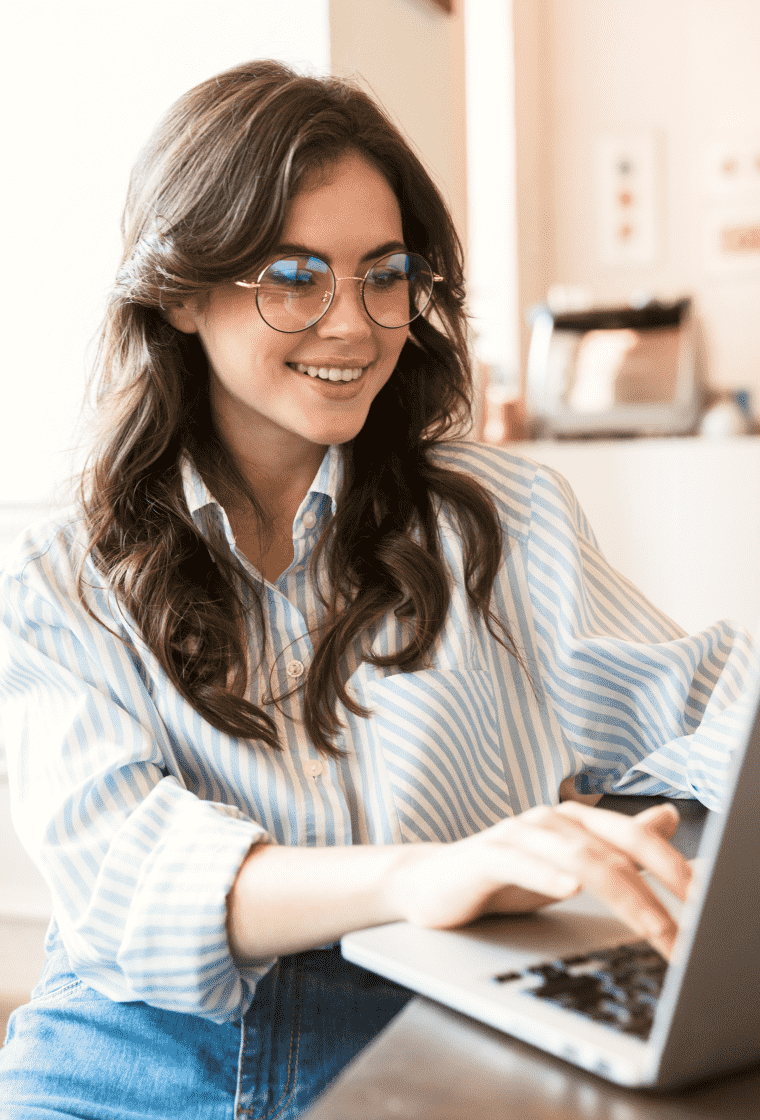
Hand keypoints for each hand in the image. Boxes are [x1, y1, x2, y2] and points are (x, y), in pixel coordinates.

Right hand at [386, 802, 690, 958]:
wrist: (430, 885)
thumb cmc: (503, 878)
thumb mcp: (568, 866)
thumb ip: (616, 845)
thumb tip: (669, 817)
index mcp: (572, 820)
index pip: (632, 836)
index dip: (671, 865)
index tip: (703, 902)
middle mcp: (548, 819)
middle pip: (611, 849)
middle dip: (653, 893)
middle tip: (681, 933)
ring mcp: (514, 833)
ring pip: (576, 856)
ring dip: (618, 893)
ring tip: (649, 925)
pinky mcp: (483, 856)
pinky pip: (519, 861)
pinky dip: (546, 873)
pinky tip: (570, 886)